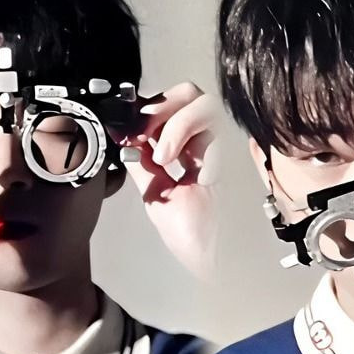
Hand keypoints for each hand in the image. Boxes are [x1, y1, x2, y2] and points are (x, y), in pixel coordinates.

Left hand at [120, 82, 220, 276]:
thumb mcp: (155, 194)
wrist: (210, 258)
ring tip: (162, 154)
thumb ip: (142, 162)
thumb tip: (123, 136)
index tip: (125, 123)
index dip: (147, 107)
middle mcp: (204, 145)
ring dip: (175, 121)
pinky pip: (210, 124)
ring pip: (202, 102)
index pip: (170, 108)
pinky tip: (173, 160)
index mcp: (186, 152)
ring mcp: (219, 147)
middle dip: (161, 105)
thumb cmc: (191, 237)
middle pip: (189, 94)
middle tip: (141, 132)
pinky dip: (183, 133)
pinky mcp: (229, 152)